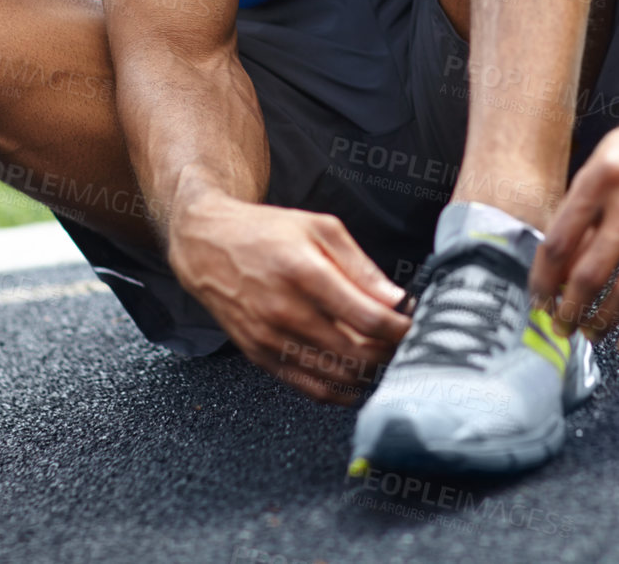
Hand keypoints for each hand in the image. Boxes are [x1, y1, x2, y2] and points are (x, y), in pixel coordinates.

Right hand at [166, 197, 410, 403]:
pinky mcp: (260, 356)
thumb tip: (395, 299)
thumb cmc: (265, 232)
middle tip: (402, 343)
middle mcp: (284, 311)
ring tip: (383, 358)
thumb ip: (361, 266)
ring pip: (335, 377)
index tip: (411, 323)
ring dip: (368, 375)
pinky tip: (355, 378)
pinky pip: (309, 388)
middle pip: (356, 353)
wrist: (207, 246)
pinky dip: (339, 391)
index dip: (400, 328)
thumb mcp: (320, 228)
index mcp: (304, 273)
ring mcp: (270, 339)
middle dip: (389, 353)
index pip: (368, 318)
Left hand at [529, 104, 618, 352]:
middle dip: (568, 309)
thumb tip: (558, 267)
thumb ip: (580, 209)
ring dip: (602, 322)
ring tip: (587, 334)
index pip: (559, 242)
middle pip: (590, 273)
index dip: (542, 280)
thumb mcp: (602, 162)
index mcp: (602, 177)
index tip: (536, 300)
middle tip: (558, 326)